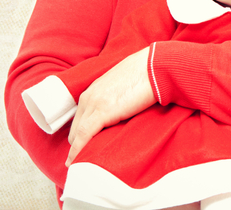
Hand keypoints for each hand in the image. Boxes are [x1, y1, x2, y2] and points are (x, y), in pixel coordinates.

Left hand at [66, 47, 155, 165]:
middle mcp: (89, 96)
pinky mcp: (102, 112)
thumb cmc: (147, 74)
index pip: (81, 117)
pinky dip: (78, 151)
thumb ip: (118, 96)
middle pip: (76, 127)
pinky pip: (83, 136)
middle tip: (83, 158)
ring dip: (77, 149)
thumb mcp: (125, 84)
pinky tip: (77, 161)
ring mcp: (93, 103)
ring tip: (79, 164)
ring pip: (77, 134)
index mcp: (94, 89)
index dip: (81, 134)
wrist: (155, 66)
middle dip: (78, 143)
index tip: (83, 146)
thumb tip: (124, 107)